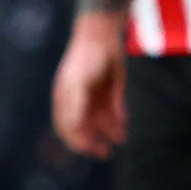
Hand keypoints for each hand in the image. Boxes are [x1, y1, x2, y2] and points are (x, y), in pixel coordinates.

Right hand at [51, 14, 127, 155]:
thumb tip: (73, 127)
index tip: (89, 150)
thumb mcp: (78, 83)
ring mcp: (96, 97)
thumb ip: (75, 105)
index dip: (77, 141)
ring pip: (102, 121)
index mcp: (67, 100)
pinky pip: (114, 111)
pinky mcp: (112, 92)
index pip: (68, 128)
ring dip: (110, 131)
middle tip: (105, 153)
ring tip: (121, 139)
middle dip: (94, 141)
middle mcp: (81, 101)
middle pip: (86, 128)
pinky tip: (123, 126)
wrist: (102, 36)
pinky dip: (118, 120)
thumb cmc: (85, 59)